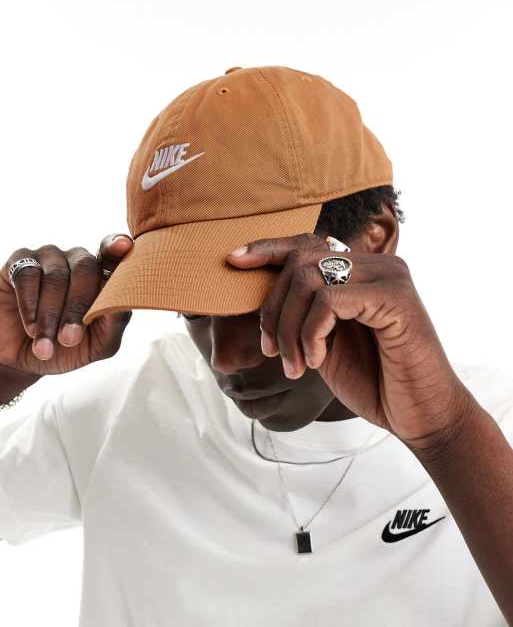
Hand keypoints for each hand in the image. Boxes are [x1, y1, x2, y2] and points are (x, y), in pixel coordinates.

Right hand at [0, 234, 133, 376]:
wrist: (24, 359)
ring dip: (51, 315)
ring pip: (56, 276)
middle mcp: (78, 260)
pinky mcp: (19, 262)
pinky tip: (31, 327)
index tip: (123, 246)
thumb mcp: (98, 344)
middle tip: (69, 339)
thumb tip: (121, 304)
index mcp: (103, 276)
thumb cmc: (67, 348)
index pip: (114, 255)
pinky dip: (30, 305)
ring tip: (46, 346)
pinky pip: (27, 275)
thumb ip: (115, 323)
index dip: (117, 248)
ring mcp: (49, 257)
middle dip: (78, 307)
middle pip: (86, 268)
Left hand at [226, 234, 470, 448]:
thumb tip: (261, 292)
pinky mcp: (395, 296)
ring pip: (309, 279)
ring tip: (295, 365)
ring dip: (288, 328)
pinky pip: (329, 301)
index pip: (306, 244)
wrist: (420, 415)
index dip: (267, 248)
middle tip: (271, 351)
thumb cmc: (374, 381)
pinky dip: (311, 333)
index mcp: (360, 271)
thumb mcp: (325, 341)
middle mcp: (376, 265)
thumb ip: (304, 312)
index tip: (234, 259)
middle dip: (273, 309)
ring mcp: (388, 276)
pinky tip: (317, 360)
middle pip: (299, 261)